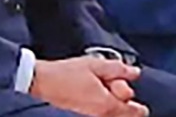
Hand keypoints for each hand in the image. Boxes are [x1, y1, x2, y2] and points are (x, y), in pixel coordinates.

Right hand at [30, 57, 147, 116]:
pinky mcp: (83, 113)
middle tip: (106, 81)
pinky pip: (101, 112)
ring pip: (113, 113)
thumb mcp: (93, 64)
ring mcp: (92, 116)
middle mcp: (103, 115)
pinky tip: (88, 90)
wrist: (39, 82)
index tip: (118, 82)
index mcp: (108, 105)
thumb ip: (117, 69)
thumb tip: (134, 72)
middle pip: (126, 113)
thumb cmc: (63, 74)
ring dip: (110, 100)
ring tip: (95, 85)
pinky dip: (99, 103)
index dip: (128, 93)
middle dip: (120, 97)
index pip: (136, 111)